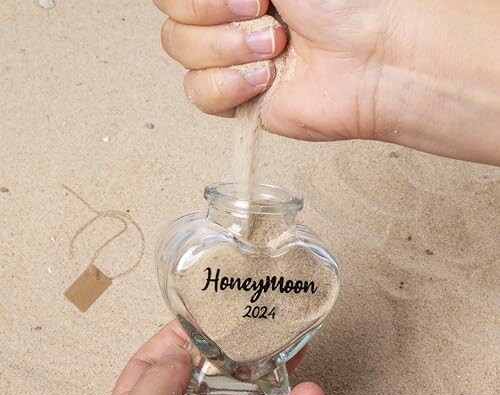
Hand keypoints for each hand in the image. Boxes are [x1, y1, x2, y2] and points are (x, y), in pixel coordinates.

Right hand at [154, 0, 499, 165]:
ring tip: (275, 49)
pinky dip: (229, 85)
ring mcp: (228, 61)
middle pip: (171, 20)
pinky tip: (264, 80)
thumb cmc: (340, 8)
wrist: (368, 60)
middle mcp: (224, 21)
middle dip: (214, 15)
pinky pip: (199, 94)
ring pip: (182, 53)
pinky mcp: (236, 99)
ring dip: (229, 49)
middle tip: (266, 16)